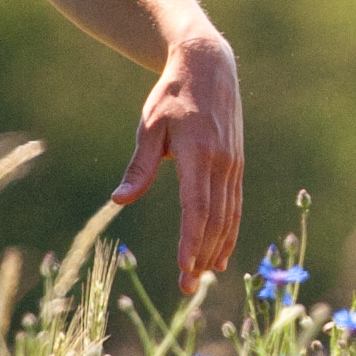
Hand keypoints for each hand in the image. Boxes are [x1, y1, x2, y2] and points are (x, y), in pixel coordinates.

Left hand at [111, 25, 246, 290]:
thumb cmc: (172, 96)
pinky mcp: (237, 166)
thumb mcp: (149, 126)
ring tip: (201, 278)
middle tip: (186, 288)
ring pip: (228, 217)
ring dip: (216, 250)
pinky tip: (221, 255)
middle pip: (214, 220)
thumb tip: (119, 200)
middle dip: (201, 257)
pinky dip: (229, 233)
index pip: (197, 207)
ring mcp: (233, 165)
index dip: (191, 240)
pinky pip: (235, 206)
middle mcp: (221, 163)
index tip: (185, 267)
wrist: (210, 67)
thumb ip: (139, 166)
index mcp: (198, 153)